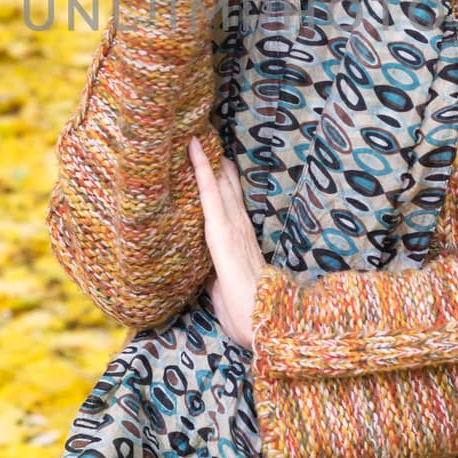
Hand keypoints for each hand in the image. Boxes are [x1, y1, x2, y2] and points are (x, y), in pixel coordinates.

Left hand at [187, 134, 264, 351]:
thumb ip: (213, 280)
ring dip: (207, 156)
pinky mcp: (220, 231)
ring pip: (217, 182)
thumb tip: (203, 276)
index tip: (214, 157)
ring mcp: (231, 226)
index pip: (227, 204)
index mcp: (238, 242)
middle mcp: (238, 227)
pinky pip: (208, 193)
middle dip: (215, 160)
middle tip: (205, 132)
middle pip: (225, 186)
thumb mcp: (223, 294)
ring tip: (196, 129)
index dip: (220, 180)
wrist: (264, 327)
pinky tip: (192, 148)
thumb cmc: (247, 317)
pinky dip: (201, 169)